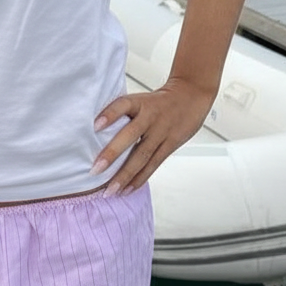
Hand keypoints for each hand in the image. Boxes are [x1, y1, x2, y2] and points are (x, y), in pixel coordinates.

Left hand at [91, 77, 215, 195]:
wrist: (192, 96)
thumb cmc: (159, 101)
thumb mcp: (141, 99)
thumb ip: (123, 113)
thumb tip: (94, 131)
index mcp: (140, 102)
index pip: (123, 105)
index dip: (110, 114)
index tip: (95, 125)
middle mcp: (150, 117)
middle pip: (130, 135)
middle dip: (112, 153)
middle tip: (96, 169)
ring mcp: (162, 132)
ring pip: (142, 155)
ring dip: (125, 175)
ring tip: (110, 190)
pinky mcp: (170, 145)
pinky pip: (153, 165)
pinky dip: (139, 178)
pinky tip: (127, 190)